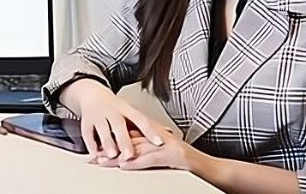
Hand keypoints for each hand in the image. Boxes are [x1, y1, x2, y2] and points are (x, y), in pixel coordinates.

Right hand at [66, 79, 164, 161]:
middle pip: (118, 124)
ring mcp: (98, 115)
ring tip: (112, 155)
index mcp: (126, 108)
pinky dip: (90, 144)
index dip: (150, 130)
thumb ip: (146, 123)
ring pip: (102, 128)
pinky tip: (95, 154)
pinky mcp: (86, 121)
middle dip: (124, 140)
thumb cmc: (115, 107)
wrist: (91, 93)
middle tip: (130, 154)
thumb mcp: (130, 111)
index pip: (140, 119)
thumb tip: (169, 133)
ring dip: (107, 142)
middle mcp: (111, 110)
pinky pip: (87, 133)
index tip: (159, 142)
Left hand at [91, 126, 209, 173]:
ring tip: (102, 161)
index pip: (130, 137)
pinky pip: (152, 159)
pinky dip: (137, 162)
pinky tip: (125, 165)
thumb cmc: (189, 165)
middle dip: (110, 149)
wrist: (211, 169)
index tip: (96, 150)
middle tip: (93, 156)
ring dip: (118, 156)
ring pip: (137, 150)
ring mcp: (167, 145)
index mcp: (156, 137)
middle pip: (129, 142)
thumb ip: (149, 154)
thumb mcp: (166, 157)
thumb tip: (129, 160)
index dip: (112, 143)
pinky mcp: (174, 156)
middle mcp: (159, 138)